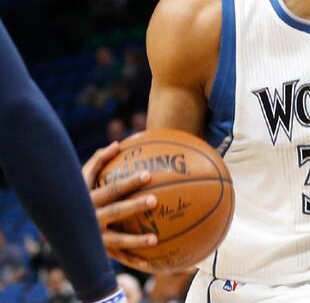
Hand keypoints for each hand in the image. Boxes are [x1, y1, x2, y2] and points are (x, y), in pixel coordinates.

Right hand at [82, 142, 157, 268]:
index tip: (148, 174)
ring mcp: (92, 236)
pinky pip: (116, 257)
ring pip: (116, 239)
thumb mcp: (80, 180)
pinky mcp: (97, 250)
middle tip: (154, 200)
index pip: (110, 188)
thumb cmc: (75, 197)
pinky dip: (132, 260)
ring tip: (155, 237)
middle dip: (134, 206)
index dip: (127, 182)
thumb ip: (97, 162)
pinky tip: (149, 262)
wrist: (57, 230)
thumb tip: (118, 144)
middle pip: (115, 210)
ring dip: (135, 239)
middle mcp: (89, 217)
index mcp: (87, 198)